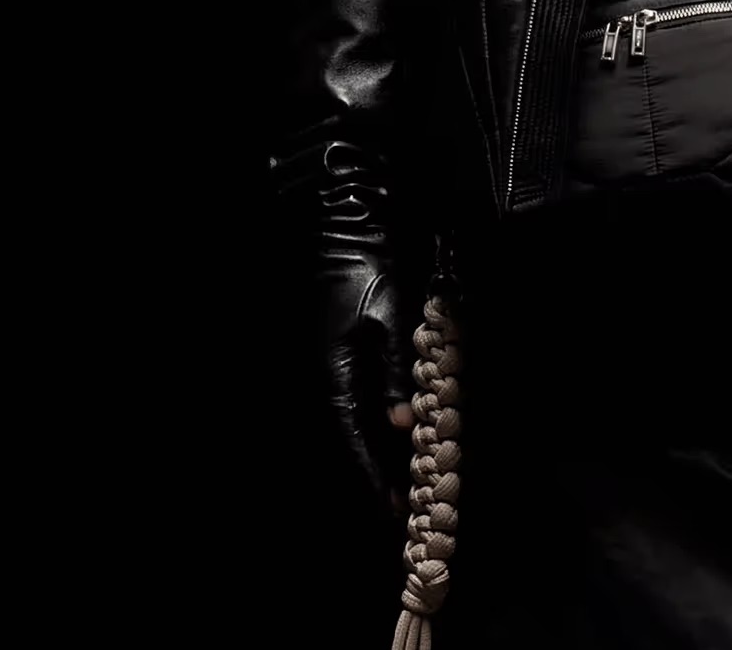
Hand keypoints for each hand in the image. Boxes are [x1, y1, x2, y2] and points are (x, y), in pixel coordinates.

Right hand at [320, 234, 420, 508]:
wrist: (349, 223)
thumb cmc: (371, 264)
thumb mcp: (391, 314)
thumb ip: (397, 369)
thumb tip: (402, 422)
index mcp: (334, 372)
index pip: (353, 439)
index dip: (373, 476)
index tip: (394, 507)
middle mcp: (326, 375)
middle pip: (351, 438)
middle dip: (375, 472)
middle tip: (404, 501)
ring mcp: (331, 364)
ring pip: (353, 421)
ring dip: (376, 448)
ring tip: (403, 475)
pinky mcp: (340, 351)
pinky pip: (356, 399)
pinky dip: (375, 420)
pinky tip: (395, 428)